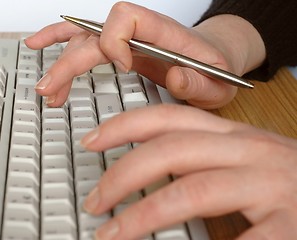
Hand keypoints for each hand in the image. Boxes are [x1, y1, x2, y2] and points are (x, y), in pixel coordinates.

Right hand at [25, 2, 264, 108]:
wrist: (213, 61)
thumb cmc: (215, 70)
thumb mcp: (219, 85)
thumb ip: (200, 83)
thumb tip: (176, 77)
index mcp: (165, 32)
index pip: (127, 17)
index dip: (115, 40)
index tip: (122, 67)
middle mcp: (140, 32)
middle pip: (95, 35)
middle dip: (70, 62)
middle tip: (51, 89)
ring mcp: (127, 40)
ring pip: (83, 40)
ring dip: (60, 61)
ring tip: (46, 87)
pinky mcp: (120, 50)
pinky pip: (85, 40)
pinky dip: (61, 41)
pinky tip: (41, 46)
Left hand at [80, 104, 296, 239]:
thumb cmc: (283, 183)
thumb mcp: (240, 160)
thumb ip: (198, 162)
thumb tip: (146, 176)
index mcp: (234, 136)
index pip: (170, 118)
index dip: (125, 126)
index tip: (91, 141)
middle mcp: (251, 152)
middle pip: (172, 150)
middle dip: (123, 174)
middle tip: (94, 201)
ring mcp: (272, 186)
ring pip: (193, 191)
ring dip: (143, 215)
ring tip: (111, 234)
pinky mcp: (289, 224)